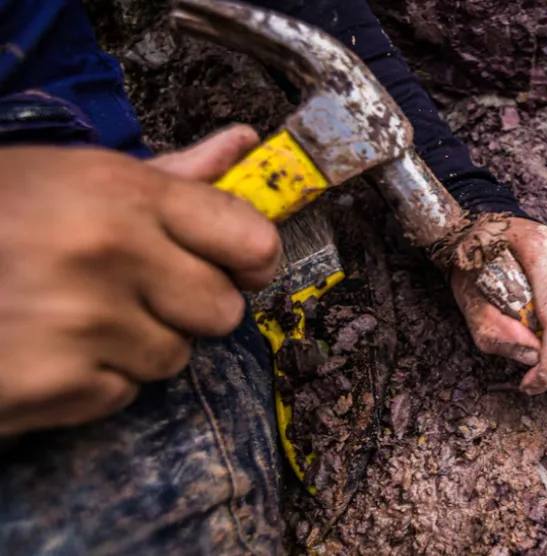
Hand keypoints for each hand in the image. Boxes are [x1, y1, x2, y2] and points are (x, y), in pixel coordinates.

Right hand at [0, 125, 279, 435]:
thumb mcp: (74, 176)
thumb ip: (169, 175)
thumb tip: (242, 148)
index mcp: (121, 193)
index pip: (249, 237)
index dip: (251, 256)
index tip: (238, 263)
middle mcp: (109, 254)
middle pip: (224, 309)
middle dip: (188, 305)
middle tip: (135, 288)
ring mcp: (84, 324)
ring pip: (176, 356)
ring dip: (138, 345)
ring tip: (76, 315)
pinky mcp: (59, 386)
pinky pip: (125, 394)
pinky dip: (95, 381)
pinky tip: (50, 349)